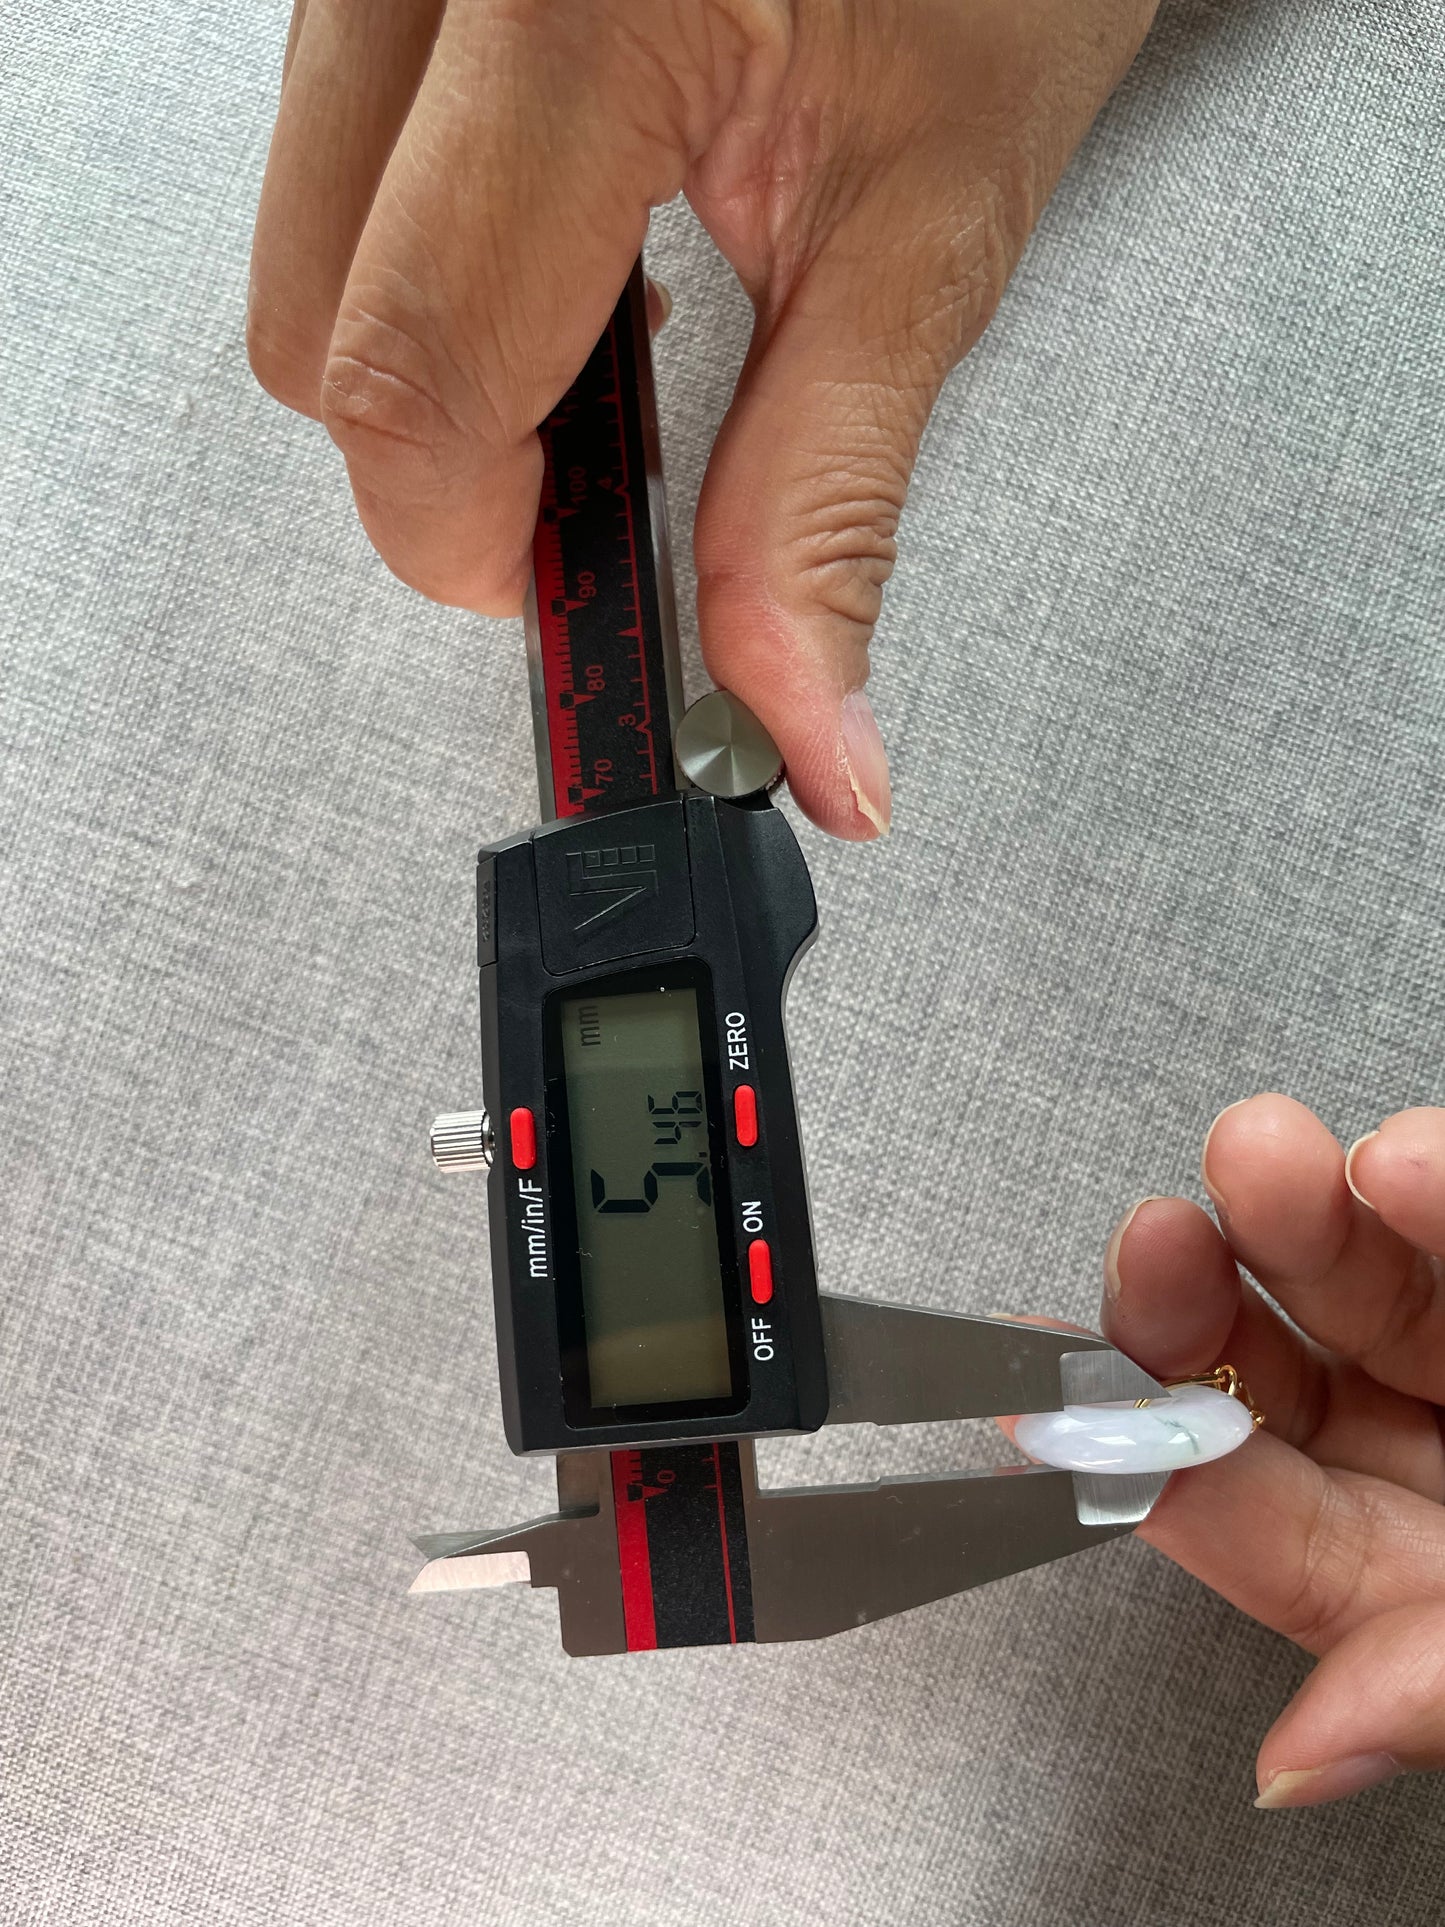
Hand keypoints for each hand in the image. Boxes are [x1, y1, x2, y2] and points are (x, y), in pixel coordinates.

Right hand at [247, 0, 1157, 836]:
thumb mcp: (932, 227)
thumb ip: (832, 500)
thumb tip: (800, 727)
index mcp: (573, 9)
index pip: (412, 372)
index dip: (477, 539)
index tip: (573, 591)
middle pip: (315, 335)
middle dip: (448, 458)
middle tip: (610, 460)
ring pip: (305, 251)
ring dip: (441, 346)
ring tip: (615, 305)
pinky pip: (336, 162)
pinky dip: (433, 252)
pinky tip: (565, 230)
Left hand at [1105, 1094, 1444, 1808]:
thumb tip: (1298, 1760)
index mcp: (1423, 1580)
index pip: (1254, 1525)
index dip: (1156, 1459)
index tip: (1078, 1405)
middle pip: (1282, 1376)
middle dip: (1210, 1303)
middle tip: (1168, 1239)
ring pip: (1367, 1270)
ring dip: (1313, 1213)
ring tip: (1288, 1167)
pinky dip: (1439, 1182)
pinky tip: (1409, 1159)